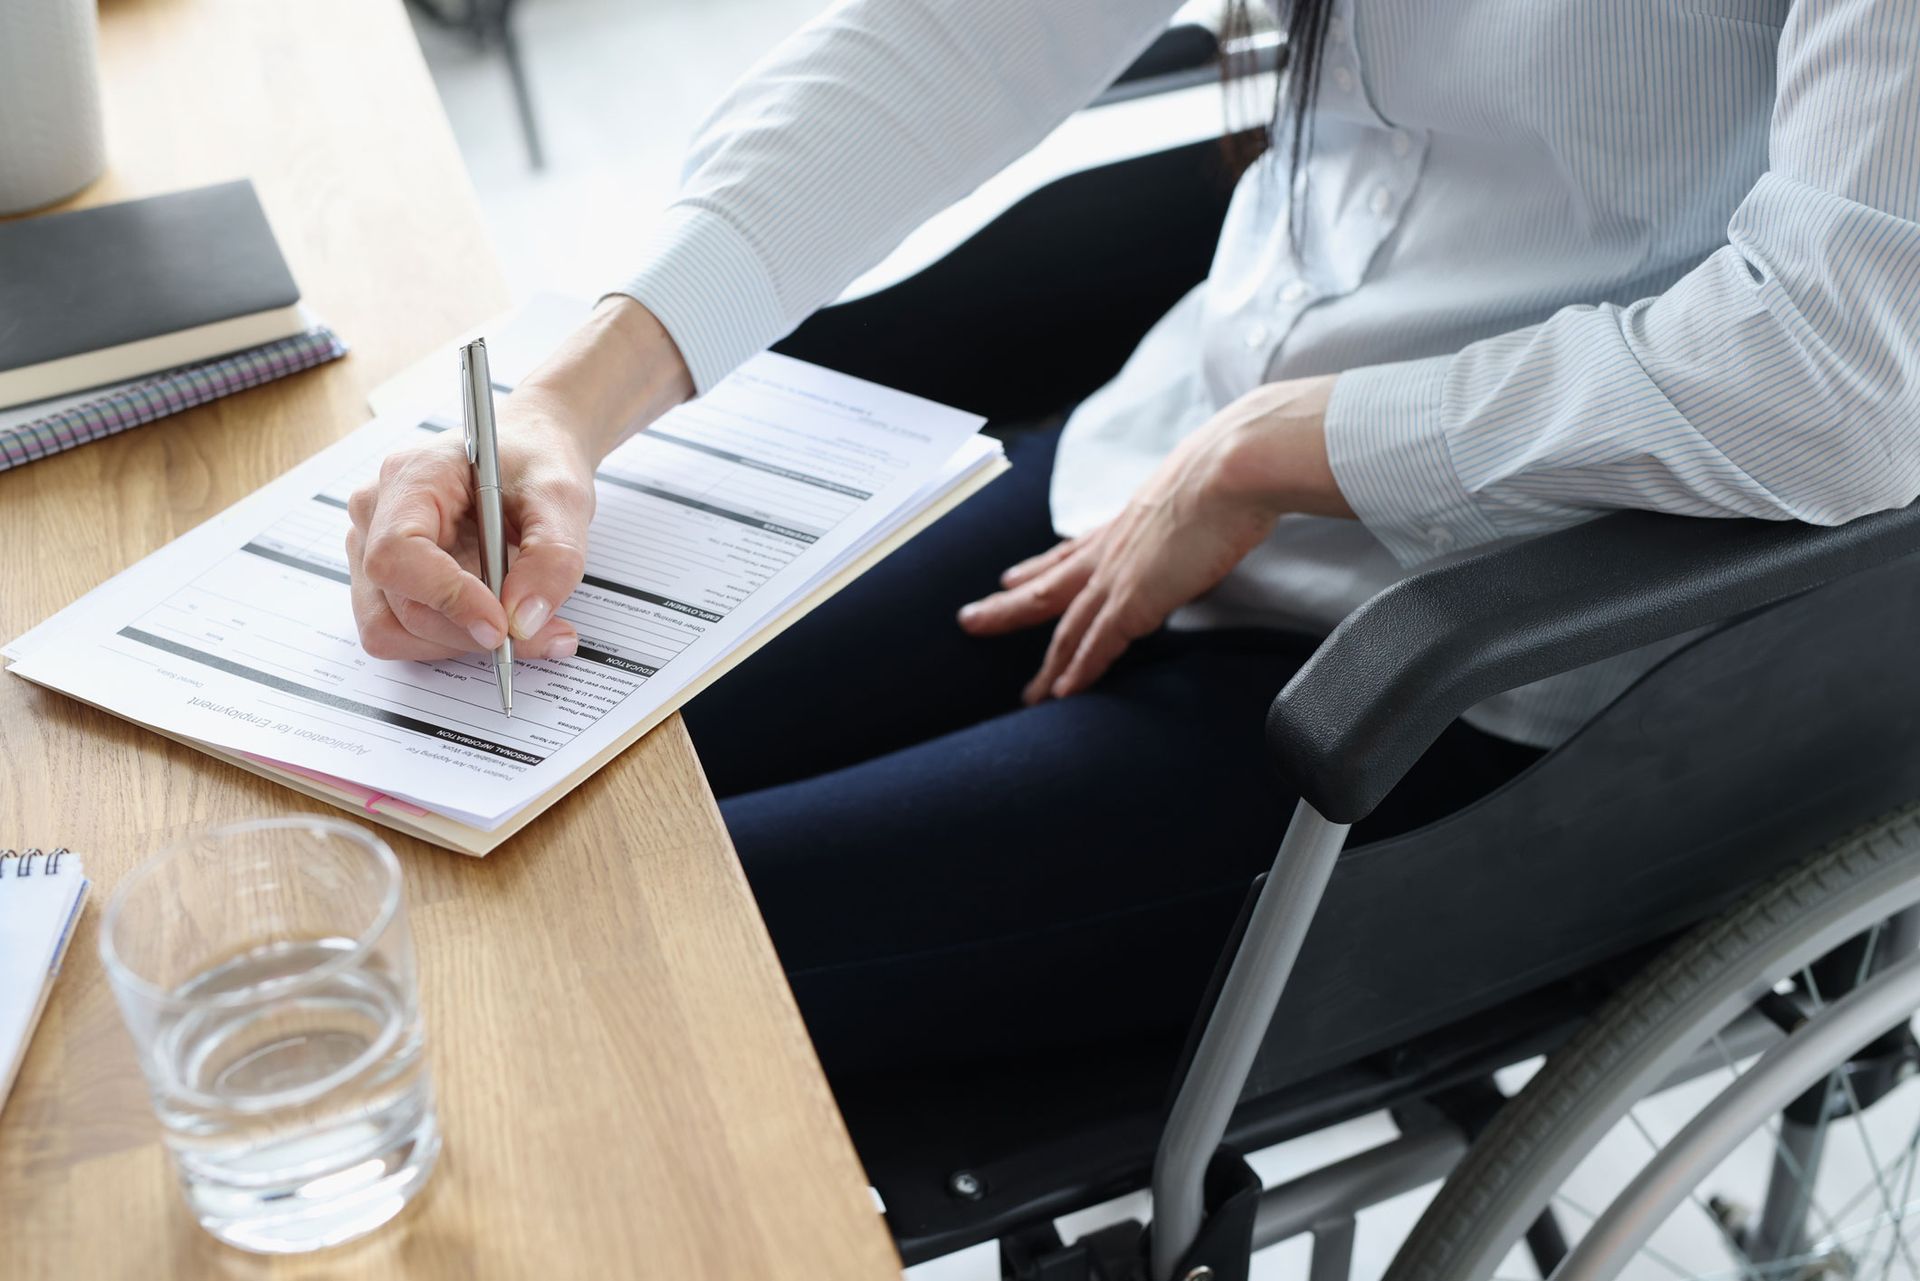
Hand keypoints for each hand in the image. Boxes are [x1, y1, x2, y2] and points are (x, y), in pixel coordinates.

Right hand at [347, 295, 691, 661]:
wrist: (529, 455)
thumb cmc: (535, 460)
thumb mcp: (562, 498)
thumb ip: (552, 559)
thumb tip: (524, 621)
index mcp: (413, 477)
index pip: (398, 552)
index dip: (446, 597)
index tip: (501, 625)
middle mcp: (377, 512)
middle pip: (399, 604)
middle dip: (471, 632)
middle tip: (543, 634)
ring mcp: (374, 547)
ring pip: (393, 629)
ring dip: (461, 643)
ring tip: (527, 628)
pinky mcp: (388, 578)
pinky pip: (403, 632)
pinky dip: (453, 640)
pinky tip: (499, 621)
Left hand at [957, 374, 1347, 702]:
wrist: (1233, 469)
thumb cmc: (1229, 474)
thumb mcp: (1196, 492)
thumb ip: (1190, 513)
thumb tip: (1212, 519)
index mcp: (1126, 523)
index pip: (1072, 552)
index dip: (1039, 567)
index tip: (1011, 577)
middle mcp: (1112, 549)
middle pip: (1047, 588)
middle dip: (1008, 609)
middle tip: (971, 622)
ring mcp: (1118, 576)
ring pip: (1066, 626)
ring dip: (1046, 663)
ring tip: (1027, 693)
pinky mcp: (1134, 600)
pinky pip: (1097, 644)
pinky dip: (1078, 670)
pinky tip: (1061, 693)